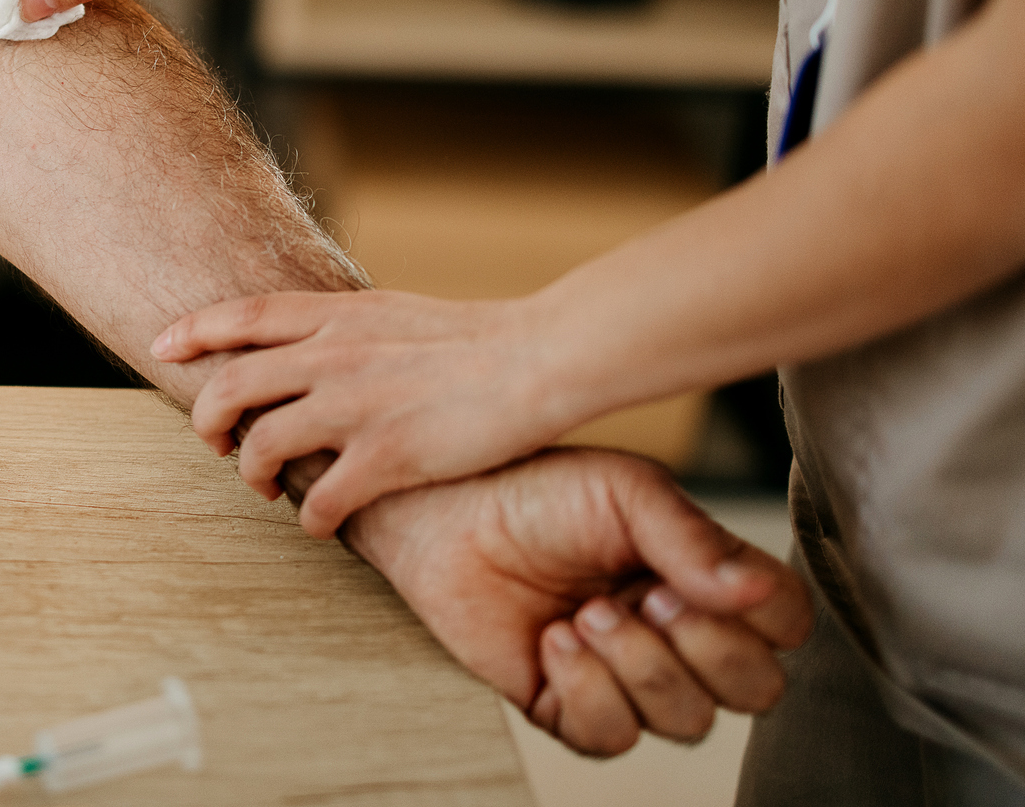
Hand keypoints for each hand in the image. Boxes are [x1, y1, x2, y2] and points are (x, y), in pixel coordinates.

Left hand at [155, 289, 574, 537]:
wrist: (537, 357)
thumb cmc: (474, 338)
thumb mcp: (393, 311)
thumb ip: (345, 327)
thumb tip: (309, 343)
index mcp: (337, 315)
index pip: (242, 316)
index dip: (194, 331)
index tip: (163, 348)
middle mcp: (333, 356)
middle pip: (231, 387)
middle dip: (208, 421)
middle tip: (219, 444)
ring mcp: (355, 406)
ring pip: (261, 447)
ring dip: (251, 475)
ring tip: (266, 489)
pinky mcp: (387, 456)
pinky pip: (320, 500)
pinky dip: (310, 520)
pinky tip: (320, 525)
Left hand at [342, 448, 812, 756]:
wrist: (441, 514)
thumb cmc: (533, 489)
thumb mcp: (624, 491)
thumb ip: (693, 540)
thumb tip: (756, 593)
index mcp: (702, 575)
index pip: (786, 624)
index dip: (761, 617)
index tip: (689, 578)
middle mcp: (675, 631)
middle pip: (756, 690)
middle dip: (706, 651)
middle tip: (644, 599)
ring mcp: (625, 674)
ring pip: (688, 721)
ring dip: (639, 667)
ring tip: (585, 613)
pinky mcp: (568, 705)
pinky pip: (612, 737)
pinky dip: (588, 691)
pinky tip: (554, 642)